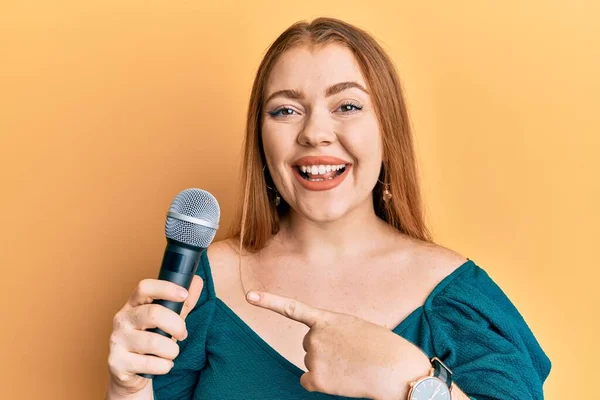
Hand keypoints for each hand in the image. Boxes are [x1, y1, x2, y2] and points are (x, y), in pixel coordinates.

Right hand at [106, 275, 203, 395]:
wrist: (130, 373)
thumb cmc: (152, 340)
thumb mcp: (167, 320)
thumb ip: (183, 303)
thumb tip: (197, 281)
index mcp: (134, 304)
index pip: (144, 287)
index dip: (166, 288)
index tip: (183, 294)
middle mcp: (122, 319)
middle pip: (153, 314)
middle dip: (176, 325)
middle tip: (182, 334)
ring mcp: (117, 340)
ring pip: (153, 342)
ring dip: (171, 350)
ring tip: (171, 353)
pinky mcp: (117, 362)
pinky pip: (149, 364)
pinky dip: (164, 366)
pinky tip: (163, 365)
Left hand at [246, 290, 427, 399]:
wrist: (397, 370)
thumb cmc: (383, 348)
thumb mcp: (356, 328)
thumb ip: (333, 333)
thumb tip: (316, 356)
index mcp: (327, 318)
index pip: (291, 308)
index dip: (269, 301)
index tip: (249, 296)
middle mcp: (314, 337)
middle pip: (310, 345)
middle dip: (326, 350)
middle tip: (351, 353)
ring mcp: (313, 358)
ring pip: (311, 363)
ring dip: (328, 366)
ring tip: (352, 365)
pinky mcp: (315, 379)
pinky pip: (307, 381)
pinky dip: (319, 382)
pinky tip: (340, 380)